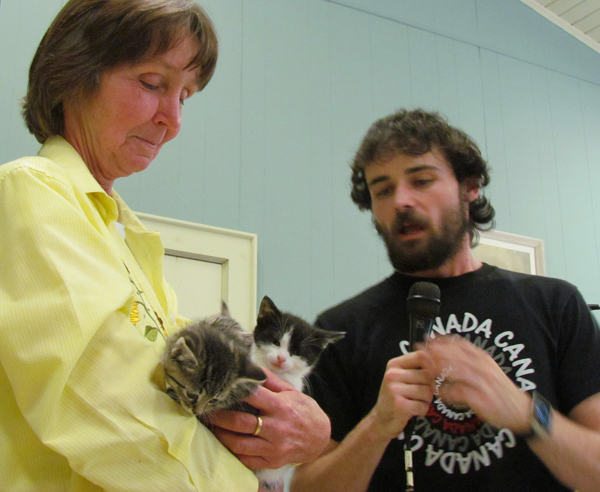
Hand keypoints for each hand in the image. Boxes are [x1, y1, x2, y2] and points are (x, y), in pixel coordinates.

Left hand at [208, 368, 330, 468]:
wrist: (320, 438)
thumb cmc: (304, 411)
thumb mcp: (291, 392)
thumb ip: (271, 381)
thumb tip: (253, 368)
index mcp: (280, 407)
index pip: (253, 396)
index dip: (235, 390)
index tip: (221, 386)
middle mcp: (275, 428)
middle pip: (240, 423)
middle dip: (220, 416)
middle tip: (207, 409)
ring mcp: (272, 448)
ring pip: (239, 444)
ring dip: (221, 435)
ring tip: (212, 426)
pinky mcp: (271, 462)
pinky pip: (246, 460)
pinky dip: (232, 452)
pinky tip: (225, 442)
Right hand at [367, 351, 433, 439]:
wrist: (381, 420)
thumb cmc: (396, 398)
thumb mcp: (400, 378)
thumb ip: (415, 369)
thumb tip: (439, 364)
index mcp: (394, 365)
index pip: (421, 356)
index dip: (432, 365)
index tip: (432, 375)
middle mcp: (392, 375)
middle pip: (427, 375)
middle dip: (430, 387)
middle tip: (421, 395)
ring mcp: (395, 389)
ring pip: (427, 391)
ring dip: (426, 400)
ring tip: (416, 403)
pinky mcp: (400, 405)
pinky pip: (423, 406)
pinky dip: (422, 411)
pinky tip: (413, 411)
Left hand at [424, 335, 530, 432]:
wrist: (521, 411)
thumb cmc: (500, 390)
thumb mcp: (488, 369)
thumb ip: (471, 360)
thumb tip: (448, 350)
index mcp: (484, 358)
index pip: (461, 344)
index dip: (443, 340)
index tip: (428, 338)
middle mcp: (483, 367)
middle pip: (456, 355)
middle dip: (436, 352)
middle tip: (420, 351)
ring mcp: (483, 383)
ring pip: (456, 371)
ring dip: (439, 369)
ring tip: (425, 370)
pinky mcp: (482, 399)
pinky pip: (460, 393)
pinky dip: (447, 392)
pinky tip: (438, 392)